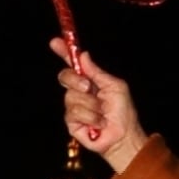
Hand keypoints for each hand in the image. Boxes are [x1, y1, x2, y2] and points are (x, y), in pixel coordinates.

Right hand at [52, 34, 147, 173]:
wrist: (124, 135)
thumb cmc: (123, 112)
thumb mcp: (114, 87)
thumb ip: (97, 72)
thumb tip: (84, 55)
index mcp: (90, 81)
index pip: (73, 64)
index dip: (63, 52)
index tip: (55, 42)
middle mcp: (79, 92)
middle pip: (65, 76)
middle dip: (75, 80)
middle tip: (88, 87)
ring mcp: (73, 106)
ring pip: (71, 96)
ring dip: (91, 105)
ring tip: (103, 114)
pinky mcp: (71, 122)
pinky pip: (74, 112)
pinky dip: (90, 117)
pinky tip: (99, 123)